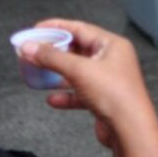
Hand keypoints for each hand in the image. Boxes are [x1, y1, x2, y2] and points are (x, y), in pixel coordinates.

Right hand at [22, 18, 156, 151]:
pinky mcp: (103, 99)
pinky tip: (52, 99)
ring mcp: (108, 80)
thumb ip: (52, 57)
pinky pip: (80, 93)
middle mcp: (112, 59)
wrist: (129, 129)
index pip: (80, 28)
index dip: (57, 27)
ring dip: (58, 73)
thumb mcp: (79, 70)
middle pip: (78, 50)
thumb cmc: (112, 93)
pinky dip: (66, 94)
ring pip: (78, 72)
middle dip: (55, 51)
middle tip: (33, 52)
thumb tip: (28, 47)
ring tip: (38, 73)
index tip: (36, 29)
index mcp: (111, 44)